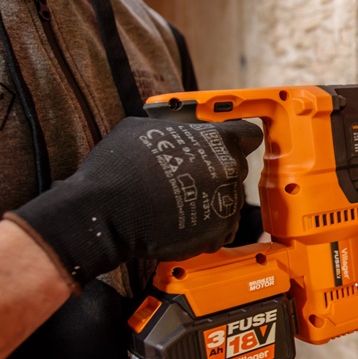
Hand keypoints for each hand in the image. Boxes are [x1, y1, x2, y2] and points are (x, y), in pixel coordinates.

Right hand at [4, 117, 262, 286]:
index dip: (238, 139)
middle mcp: (230, 170)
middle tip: (190, 176)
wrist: (107, 213)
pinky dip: (208, 225)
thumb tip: (182, 129)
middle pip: (236, 168)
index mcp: (219, 140)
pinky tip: (184, 220)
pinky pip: (222, 226)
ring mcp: (228, 203)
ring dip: (212, 199)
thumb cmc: (122, 167)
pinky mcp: (220, 232)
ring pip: (229, 198)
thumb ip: (178, 126)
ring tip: (180, 201)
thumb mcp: (146, 127)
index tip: (231, 144)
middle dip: (217, 171)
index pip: (249, 135)